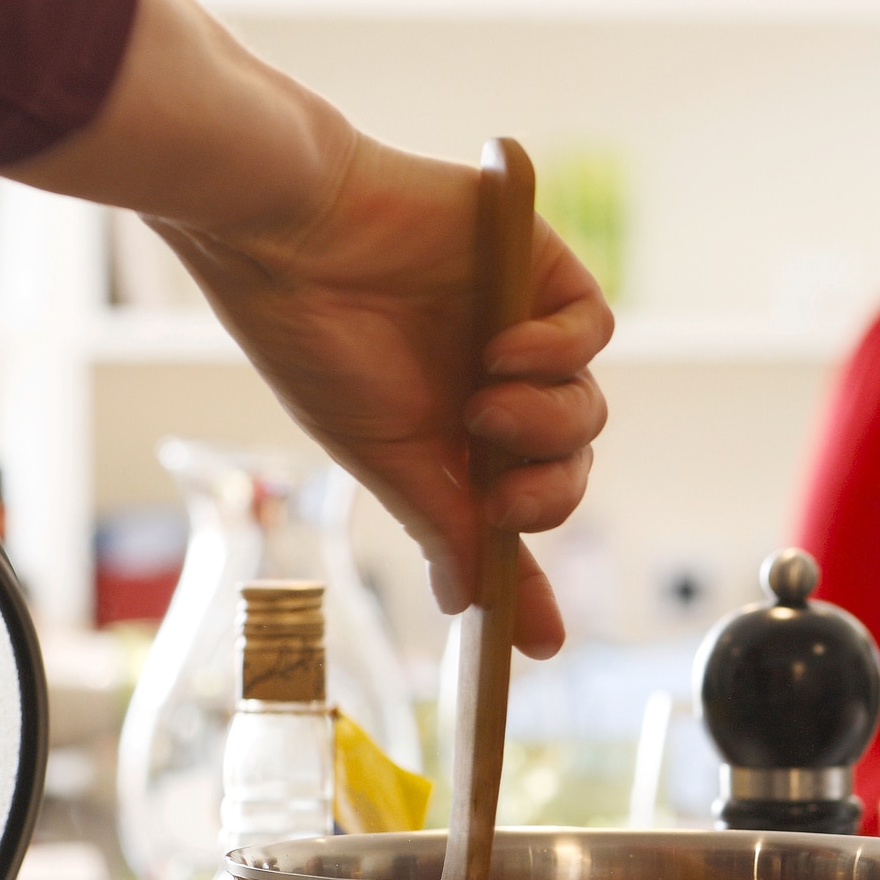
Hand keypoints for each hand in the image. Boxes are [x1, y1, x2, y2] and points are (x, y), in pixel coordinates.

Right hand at [0, 0, 611, 650]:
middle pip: (567, 464)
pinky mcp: (537, 267)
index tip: (540, 640)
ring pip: (588, 406)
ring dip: (547, 423)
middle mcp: (494, 386)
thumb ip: (445, 528)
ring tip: (483, 405)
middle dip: (544, 494)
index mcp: (454, 437)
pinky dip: (559, 352)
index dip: (533, 575)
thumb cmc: (315, 342)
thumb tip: (474, 614)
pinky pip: (592, 327)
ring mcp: (520, 328)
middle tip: (498, 491)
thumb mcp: (385, 456)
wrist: (287, 238)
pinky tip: (505, 352)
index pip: (518, 511)